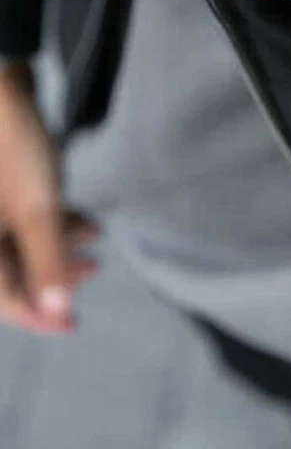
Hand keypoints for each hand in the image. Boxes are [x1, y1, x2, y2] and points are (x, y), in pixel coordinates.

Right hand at [0, 64, 98, 333]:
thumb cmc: (13, 153)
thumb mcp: (36, 211)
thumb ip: (46, 261)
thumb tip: (56, 312)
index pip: (4, 300)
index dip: (39, 315)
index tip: (74, 325)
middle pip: (11, 271)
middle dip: (54, 274)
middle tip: (92, 270)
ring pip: (18, 244)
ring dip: (56, 244)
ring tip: (94, 234)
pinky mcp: (0, 188)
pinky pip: (20, 219)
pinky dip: (49, 222)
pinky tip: (79, 216)